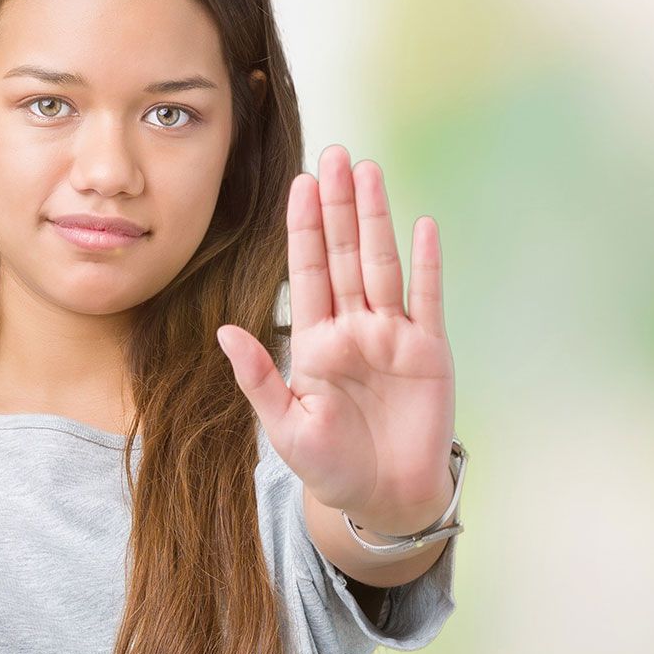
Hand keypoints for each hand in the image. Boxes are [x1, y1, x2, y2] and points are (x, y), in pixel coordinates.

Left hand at [216, 144, 456, 533]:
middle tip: (334, 155)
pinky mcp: (429, 350)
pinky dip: (427, 262)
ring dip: (377, 218)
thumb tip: (224, 332)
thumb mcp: (285, 426)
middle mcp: (355, 328)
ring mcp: (394, 335)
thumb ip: (258, 377)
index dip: (304, 228)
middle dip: (339, 206)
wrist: (385, 498)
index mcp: (316, 342)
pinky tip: (424, 225)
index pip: (308, 272)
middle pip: (345, 254)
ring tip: (369, 172)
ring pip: (383, 263)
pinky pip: (428, 298)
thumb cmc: (331, 468)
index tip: (298, 184)